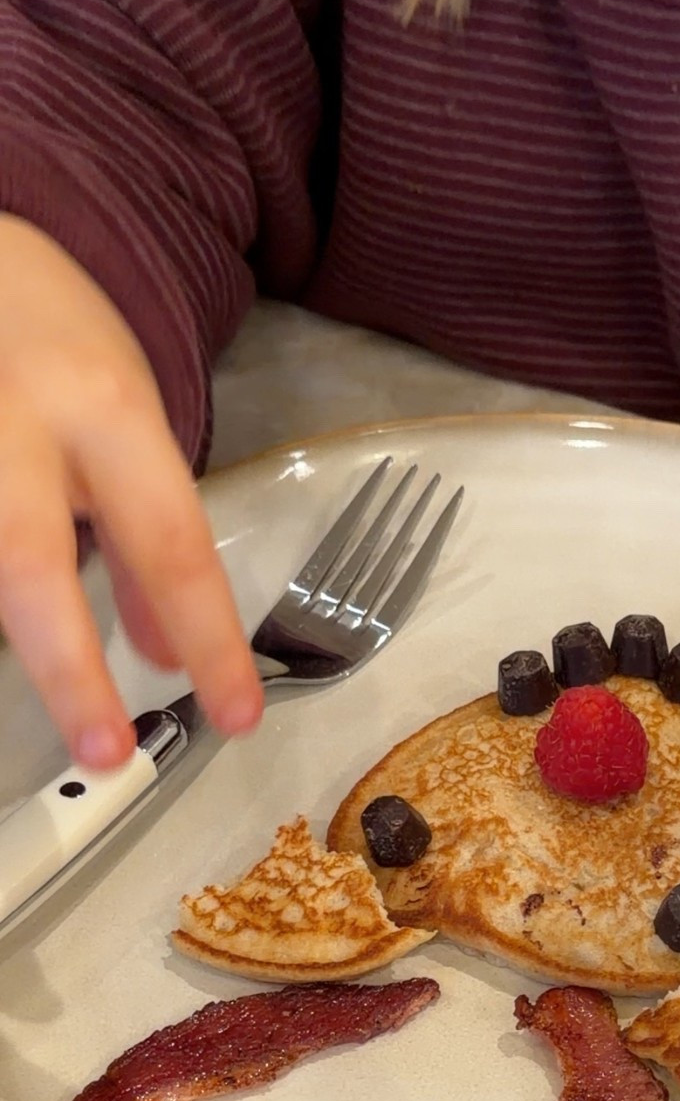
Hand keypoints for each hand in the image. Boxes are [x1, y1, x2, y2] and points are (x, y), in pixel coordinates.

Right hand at [0, 215, 260, 769]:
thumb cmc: (61, 347)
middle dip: (70, 672)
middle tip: (109, 752)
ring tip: (69, 698)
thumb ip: (145, 542)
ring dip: (23, 637)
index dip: (210, 641)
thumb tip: (171, 658)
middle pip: (34, 567)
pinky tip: (18, 632)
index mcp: (102, 409)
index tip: (236, 717)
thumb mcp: (129, 424)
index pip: (172, 545)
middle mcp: (14, 423)